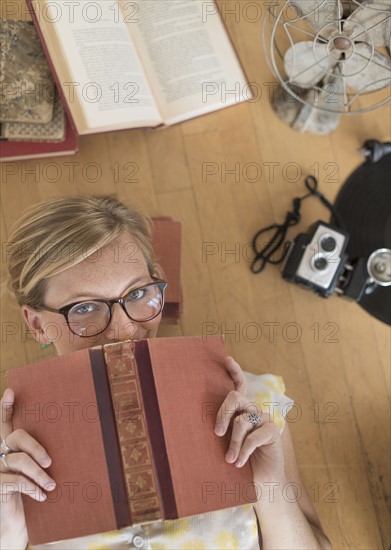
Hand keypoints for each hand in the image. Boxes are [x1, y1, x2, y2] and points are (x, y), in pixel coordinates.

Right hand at [0, 389, 55, 547]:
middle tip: (50, 461)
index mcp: (9, 447)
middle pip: (15, 436)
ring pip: (18, 460)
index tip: (10, 391)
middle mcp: (0, 454)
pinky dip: (31, 487)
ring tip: (51, 486)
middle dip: (36, 446)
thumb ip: (44, 458)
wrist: (16, 528)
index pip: (4, 423)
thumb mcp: (39, 474)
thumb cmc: (32, 495)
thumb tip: (74, 441)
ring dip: (39, 473)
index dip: (4, 408)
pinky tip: (41, 496)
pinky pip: (15, 480)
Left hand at [215, 357, 285, 485]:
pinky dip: (243, 451)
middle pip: (235, 398)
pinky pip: (253, 437)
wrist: (262, 483)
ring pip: (242, 421)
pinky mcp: (273, 431)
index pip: (239, 385)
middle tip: (217, 432)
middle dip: (223, 413)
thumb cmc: (239, 462)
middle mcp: (253, 410)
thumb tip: (196, 424)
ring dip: (233, 443)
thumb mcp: (225, 444)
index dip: (234, 371)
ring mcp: (264, 419)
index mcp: (241, 410)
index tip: (227, 360)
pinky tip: (239, 463)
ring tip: (230, 460)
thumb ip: (221, 430)